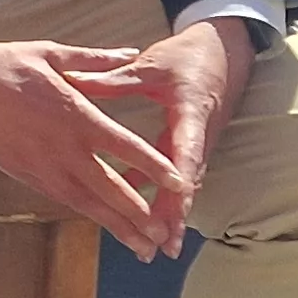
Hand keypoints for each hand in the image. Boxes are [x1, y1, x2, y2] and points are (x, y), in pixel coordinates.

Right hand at [0, 39, 187, 255]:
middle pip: (110, 189)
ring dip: (117, 226)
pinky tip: (104, 224)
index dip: (154, 168)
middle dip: (140, 215)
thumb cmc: (2, 65)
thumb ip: (94, 59)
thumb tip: (130, 52)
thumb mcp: (50, 53)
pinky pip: (64, 199)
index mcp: (76, 115)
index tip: (179, 184)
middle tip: (164, 235)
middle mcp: (64, 148)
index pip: (125, 147)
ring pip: (88, 204)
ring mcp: (43, 166)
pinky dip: (88, 215)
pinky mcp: (25, 175)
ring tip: (143, 247)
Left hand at [58, 19, 252, 240]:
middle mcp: (198, 135)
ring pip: (183, 184)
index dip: (180, 180)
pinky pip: (176, 174)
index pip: (187, 152)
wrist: (224, 50)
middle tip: (163, 247)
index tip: (176, 204)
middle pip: (187, 181)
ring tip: (155, 246)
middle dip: (176, 215)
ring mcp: (196, 142)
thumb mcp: (152, 64)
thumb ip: (115, 78)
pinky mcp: (190, 143)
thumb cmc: (188, 56)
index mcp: (191, 114)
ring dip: (170, 213)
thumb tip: (74, 81)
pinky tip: (138, 210)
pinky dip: (161, 194)